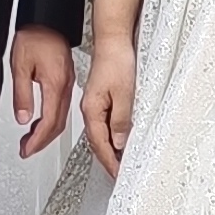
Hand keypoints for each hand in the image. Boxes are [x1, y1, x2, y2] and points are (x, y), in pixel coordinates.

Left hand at [9, 26, 75, 161]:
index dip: (38, 140)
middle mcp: (65, 85)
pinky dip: (52, 119)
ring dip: (47, 131)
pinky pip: (62, 106)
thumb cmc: (35, 36)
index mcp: (55, 83)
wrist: (48, 18)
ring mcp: (68, 82)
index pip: (49, 121)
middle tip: (28, 149)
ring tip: (32, 140)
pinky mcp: (66, 79)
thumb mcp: (20, 66)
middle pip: (59, 123)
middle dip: (43, 140)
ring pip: (62, 116)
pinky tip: (42, 121)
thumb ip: (22, 95)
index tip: (27, 149)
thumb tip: (23, 118)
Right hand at [81, 32, 137, 174]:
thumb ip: (121, 120)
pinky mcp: (101, 97)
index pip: (100, 143)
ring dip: (109, 148)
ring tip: (119, 161)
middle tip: (118, 173)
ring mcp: (95, 103)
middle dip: (107, 159)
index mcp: (91, 109)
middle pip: (97, 141)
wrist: (113, 41)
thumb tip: (119, 142)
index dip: (109, 161)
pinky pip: (104, 122)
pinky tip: (118, 138)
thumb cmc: (116, 61)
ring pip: (100, 133)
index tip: (117, 173)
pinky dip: (111, 134)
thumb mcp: (124, 93)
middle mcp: (90, 108)